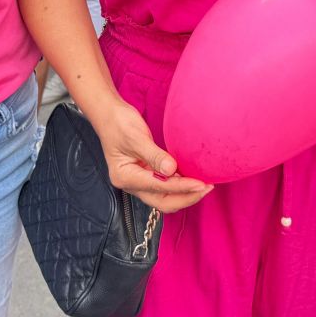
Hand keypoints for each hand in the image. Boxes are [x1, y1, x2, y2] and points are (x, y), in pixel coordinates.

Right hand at [87, 97, 212, 212]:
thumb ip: (154, 155)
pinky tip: (191, 179)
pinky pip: (164, 187)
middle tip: (206, 188)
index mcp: (125, 177)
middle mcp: (131, 184)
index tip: (201, 184)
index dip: (182, 187)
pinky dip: (179, 186)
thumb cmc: (118, 123)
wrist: (109, 115)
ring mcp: (138, 182)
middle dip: (186, 197)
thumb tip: (172, 170)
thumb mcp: (136, 137)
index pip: (159, 187)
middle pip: (162, 202)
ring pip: (164, 197)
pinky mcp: (145, 176)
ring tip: (203, 186)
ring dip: (184, 194)